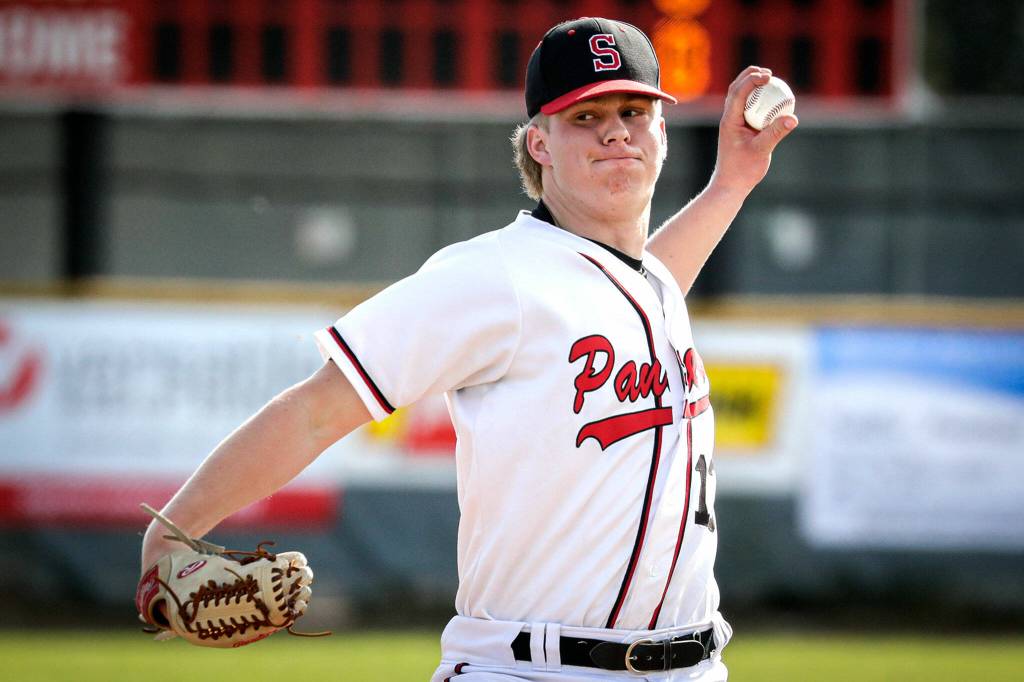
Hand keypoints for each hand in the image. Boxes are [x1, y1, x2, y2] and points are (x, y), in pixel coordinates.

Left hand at [710, 66, 798, 194]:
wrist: (731, 184)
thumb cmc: (743, 170)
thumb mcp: (761, 151)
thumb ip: (776, 133)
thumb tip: (793, 118)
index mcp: (730, 121)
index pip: (738, 93)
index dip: (752, 80)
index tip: (769, 75)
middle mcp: (729, 118)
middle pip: (736, 89)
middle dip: (750, 76)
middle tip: (769, 73)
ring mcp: (734, 123)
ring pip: (740, 97)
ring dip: (752, 84)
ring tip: (769, 79)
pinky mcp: (740, 128)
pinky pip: (748, 108)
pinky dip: (758, 99)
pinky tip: (772, 100)